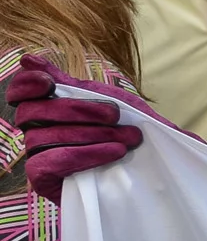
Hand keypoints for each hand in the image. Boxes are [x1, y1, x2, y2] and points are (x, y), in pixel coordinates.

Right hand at [5, 56, 140, 202]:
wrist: (153, 163)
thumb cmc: (126, 129)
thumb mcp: (105, 100)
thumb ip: (70, 83)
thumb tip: (28, 59)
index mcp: (46, 109)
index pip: (18, 93)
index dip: (26, 85)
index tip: (50, 83)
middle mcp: (36, 132)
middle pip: (32, 113)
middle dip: (76, 110)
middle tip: (115, 115)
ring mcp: (38, 157)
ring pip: (43, 138)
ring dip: (91, 135)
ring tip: (128, 137)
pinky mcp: (44, 181)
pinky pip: (48, 164)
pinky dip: (83, 155)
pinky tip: (114, 152)